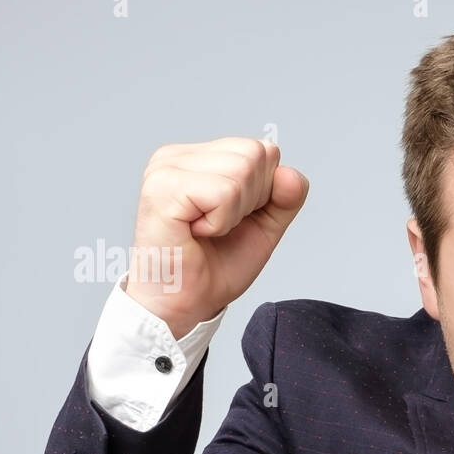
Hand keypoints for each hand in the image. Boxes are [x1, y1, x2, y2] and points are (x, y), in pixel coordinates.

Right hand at [125, 137, 308, 337]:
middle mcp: (177, 156)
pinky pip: (223, 192)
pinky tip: (197, 232)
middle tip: (219, 227)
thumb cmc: (215, 267)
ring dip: (234, 213)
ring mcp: (166, 168)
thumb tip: (291, 174)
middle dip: (252, 200)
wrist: (186, 304)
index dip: (264, 192)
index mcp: (198, 158)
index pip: (262, 150)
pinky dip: (221, 221)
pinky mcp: (162, 188)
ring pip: (242, 169)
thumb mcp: (264, 227)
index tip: (233, 219)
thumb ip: (284, 198)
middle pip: (255, 153)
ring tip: (207, 231)